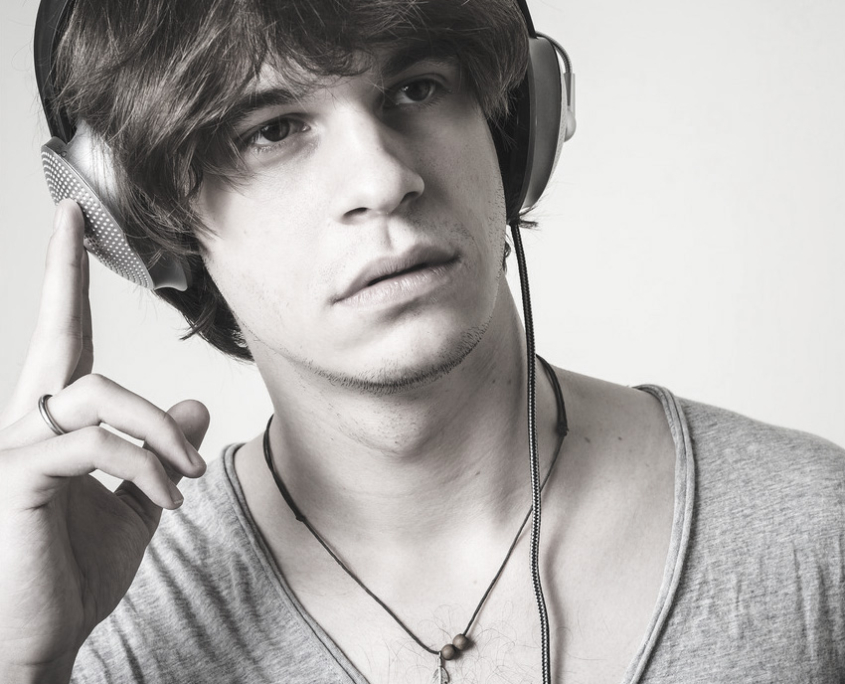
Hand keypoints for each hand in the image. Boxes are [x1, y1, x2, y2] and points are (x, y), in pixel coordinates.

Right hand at [0, 201, 208, 682]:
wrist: (34, 642)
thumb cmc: (71, 576)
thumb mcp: (133, 506)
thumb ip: (157, 454)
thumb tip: (193, 406)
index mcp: (51, 427)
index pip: (60, 340)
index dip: (64, 281)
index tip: (70, 221)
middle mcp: (24, 425)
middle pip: (60, 340)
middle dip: (65, 276)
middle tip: (79, 225)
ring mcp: (13, 450)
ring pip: (99, 393)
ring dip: (159, 432)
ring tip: (183, 479)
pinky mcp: (16, 479)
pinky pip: (94, 444)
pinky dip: (144, 465)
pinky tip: (164, 498)